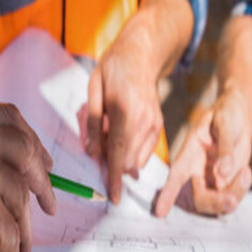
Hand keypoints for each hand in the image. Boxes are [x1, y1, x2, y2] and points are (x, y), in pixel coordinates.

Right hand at [0, 104, 56, 251]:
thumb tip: (32, 161)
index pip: (10, 119)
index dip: (32, 141)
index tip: (43, 163)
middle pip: (27, 154)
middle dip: (42, 184)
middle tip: (49, 206)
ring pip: (23, 200)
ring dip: (23, 230)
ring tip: (15, 250)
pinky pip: (16, 234)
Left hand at [86, 12, 163, 204]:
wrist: (142, 54)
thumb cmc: (114, 68)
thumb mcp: (94, 88)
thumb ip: (92, 122)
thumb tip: (92, 152)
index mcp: (125, 110)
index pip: (118, 152)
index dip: (114, 177)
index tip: (113, 198)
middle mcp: (144, 120)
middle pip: (127, 159)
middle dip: (111, 163)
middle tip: (98, 142)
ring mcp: (155, 123)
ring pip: (137, 158)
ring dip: (121, 158)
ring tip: (110, 132)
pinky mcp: (159, 125)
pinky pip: (145, 152)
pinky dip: (132, 153)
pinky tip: (122, 135)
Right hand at [155, 84, 251, 217]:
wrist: (238, 117)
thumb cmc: (226, 115)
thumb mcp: (225, 121)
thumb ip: (225, 145)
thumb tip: (223, 172)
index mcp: (188, 155)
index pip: (175, 177)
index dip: (167, 195)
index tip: (160, 212)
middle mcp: (196, 172)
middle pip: (198, 200)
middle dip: (215, 203)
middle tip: (232, 199)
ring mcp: (211, 181)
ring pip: (217, 204)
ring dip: (234, 196)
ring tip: (245, 173)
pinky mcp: (225, 184)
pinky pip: (232, 198)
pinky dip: (241, 190)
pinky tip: (246, 172)